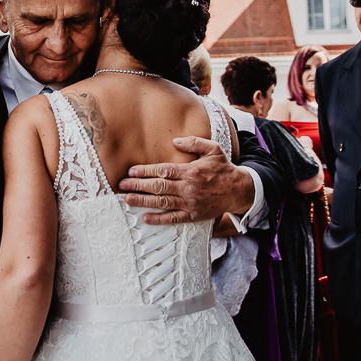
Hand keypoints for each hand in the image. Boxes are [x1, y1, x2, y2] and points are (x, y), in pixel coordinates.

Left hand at [118, 136, 253, 224]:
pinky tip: (145, 218)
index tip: (131, 171)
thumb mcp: (213, 149)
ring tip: (127, 199)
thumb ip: (194, 142)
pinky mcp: (193, 215)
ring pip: (162, 202)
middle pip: (159, 187)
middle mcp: (189, 187)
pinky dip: (158, 219)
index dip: (145, 171)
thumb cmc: (223, 168)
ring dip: (143, 201)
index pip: (163, 170)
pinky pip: (173, 218)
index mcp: (191, 171)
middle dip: (138, 185)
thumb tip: (175, 141)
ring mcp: (190, 203)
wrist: (239, 190)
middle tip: (122, 185)